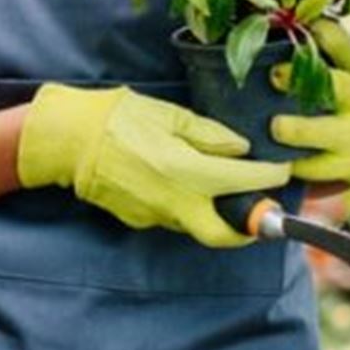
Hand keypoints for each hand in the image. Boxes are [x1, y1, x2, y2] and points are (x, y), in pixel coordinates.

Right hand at [19, 84, 289, 247]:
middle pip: (223, 234)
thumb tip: (239, 149)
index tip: (281, 172)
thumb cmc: (116, 119)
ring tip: (217, 189)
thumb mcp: (168, 115)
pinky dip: (182, 205)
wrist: (68, 141)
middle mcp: (175, 202)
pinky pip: (171, 216)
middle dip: (247, 230)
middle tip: (259, 213)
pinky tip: (176, 184)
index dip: (269, 178)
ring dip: (212, 212)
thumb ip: (208, 135)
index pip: (243, 181)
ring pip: (196, 224)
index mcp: (187, 171)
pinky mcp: (138, 219)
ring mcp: (155, 215)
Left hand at [271, 21, 349, 187]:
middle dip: (308, 81)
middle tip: (276, 75)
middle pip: (339, 88)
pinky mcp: (348, 166)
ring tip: (275, 127)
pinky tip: (274, 161)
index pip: (348, 49)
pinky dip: (297, 165)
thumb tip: (288, 19)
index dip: (329, 35)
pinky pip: (319, 168)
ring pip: (327, 134)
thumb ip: (330, 54)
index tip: (309, 24)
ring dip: (300, 130)